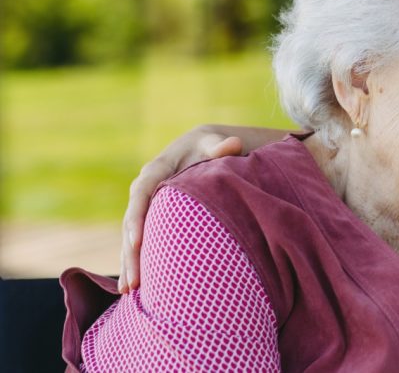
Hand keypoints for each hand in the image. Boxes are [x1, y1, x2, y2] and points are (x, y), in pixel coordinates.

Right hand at [118, 128, 243, 292]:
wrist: (201, 147)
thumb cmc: (210, 146)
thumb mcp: (214, 143)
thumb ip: (222, 146)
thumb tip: (233, 144)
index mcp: (157, 169)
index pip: (142, 192)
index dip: (137, 217)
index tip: (137, 242)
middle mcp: (145, 189)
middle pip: (132, 222)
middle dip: (130, 252)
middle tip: (133, 281)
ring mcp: (146, 206)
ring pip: (131, 237)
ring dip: (129, 263)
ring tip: (128, 291)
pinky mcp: (151, 218)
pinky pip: (138, 242)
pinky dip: (135, 262)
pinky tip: (131, 288)